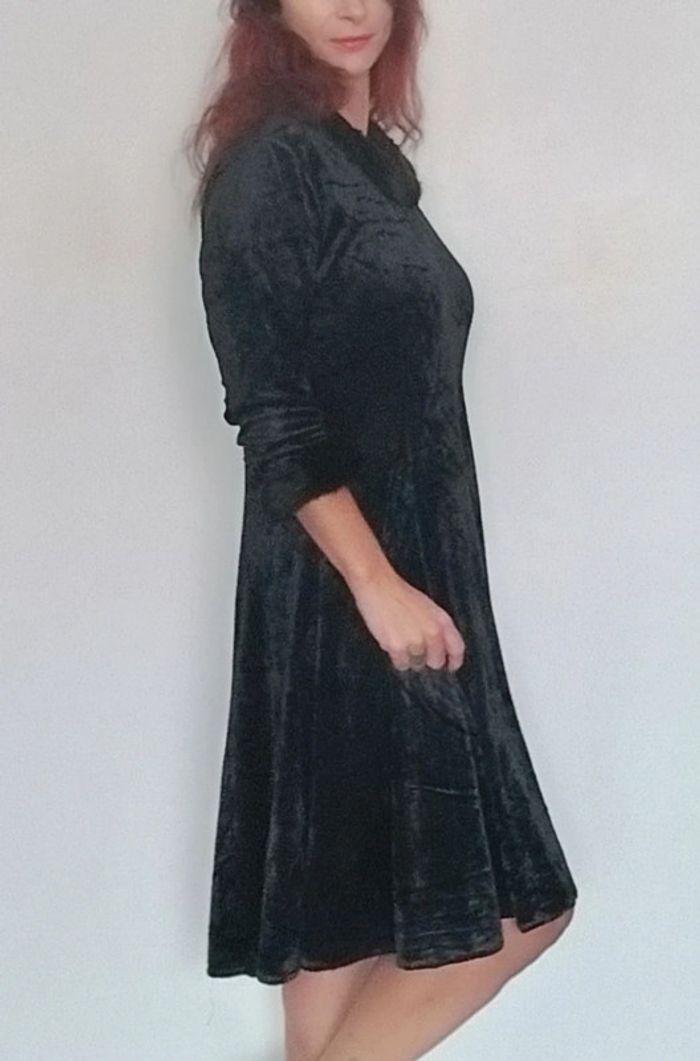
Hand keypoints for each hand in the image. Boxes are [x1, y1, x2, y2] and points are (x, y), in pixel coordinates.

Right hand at [348, 567, 465, 672]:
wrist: (378, 585)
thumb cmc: (399, 594)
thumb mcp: (428, 608)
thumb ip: (437, 628)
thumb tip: (440, 648)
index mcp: (442, 621)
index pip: (457, 648)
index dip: (455, 661)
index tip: (451, 666)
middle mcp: (432, 633)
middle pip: (436, 662)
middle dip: (427, 659)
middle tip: (416, 649)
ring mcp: (415, 641)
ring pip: (417, 664)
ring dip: (409, 657)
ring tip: (400, 639)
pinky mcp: (398, 647)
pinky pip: (401, 665)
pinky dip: (396, 658)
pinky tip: (392, 642)